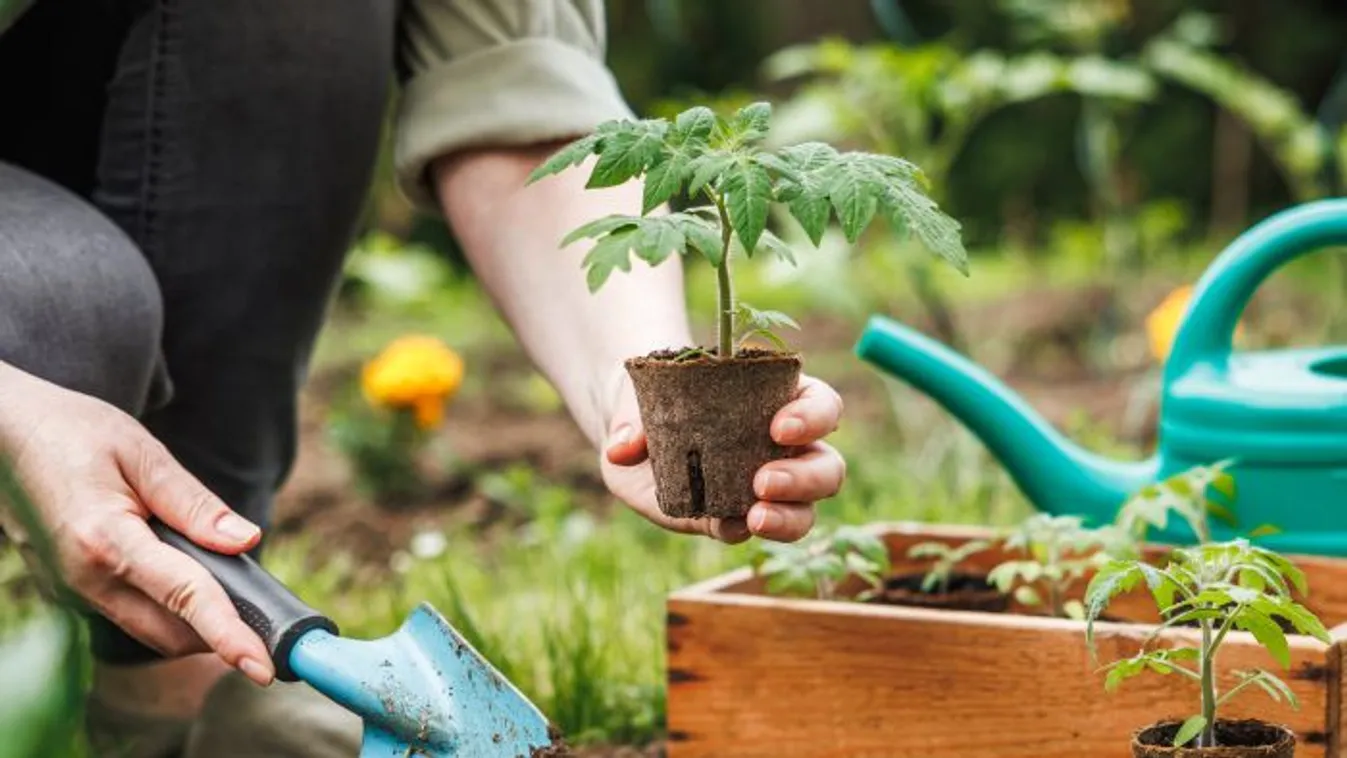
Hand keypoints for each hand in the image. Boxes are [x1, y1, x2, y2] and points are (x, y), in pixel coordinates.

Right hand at [0, 366, 274, 685]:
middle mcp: (84, 579)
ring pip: (148, 628)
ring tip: (231, 591)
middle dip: (220, 635)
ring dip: (192, 623)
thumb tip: (247, 540)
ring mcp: (70, 591)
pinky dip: (164, 606)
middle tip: (265, 620)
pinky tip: (183, 570)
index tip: (263, 666)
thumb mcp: (141, 453)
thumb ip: (194, 504)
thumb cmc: (71, 432)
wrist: (1, 435)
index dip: (229, 635)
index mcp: (105, 541)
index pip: (184, 598)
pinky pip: (127, 611)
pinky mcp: (67, 590)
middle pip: (169, 632)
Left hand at [601, 370, 845, 542]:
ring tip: (756, 516)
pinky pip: (748, 530)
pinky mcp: (729, 517)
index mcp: (779, 400)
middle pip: (826, 465)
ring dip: (788, 517)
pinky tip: (728, 526)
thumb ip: (635, 416)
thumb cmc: (656, 396)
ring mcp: (761, 489)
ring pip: (804, 509)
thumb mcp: (644, 392)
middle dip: (805, 477)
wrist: (630, 431)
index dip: (813, 417)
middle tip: (763, 480)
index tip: (780, 428)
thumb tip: (624, 449)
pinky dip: (741, 531)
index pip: (821, 405)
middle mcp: (783, 449)